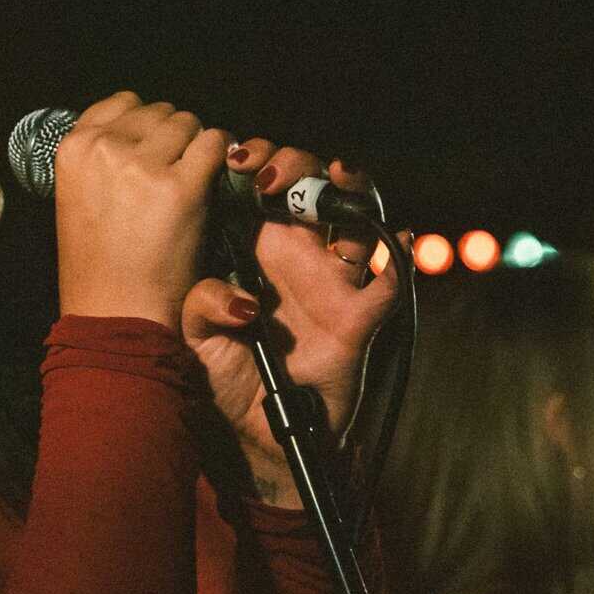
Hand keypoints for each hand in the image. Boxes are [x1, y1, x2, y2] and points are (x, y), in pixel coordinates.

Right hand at [54, 91, 229, 329]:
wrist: (116, 315)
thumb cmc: (100, 264)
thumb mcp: (79, 198)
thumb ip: (101, 155)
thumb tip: (138, 120)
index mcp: (72, 149)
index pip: (123, 103)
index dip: (146, 127)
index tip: (153, 154)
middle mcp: (103, 149)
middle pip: (160, 111)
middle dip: (173, 139)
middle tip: (174, 178)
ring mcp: (141, 166)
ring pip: (189, 122)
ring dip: (196, 149)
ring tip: (189, 188)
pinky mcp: (181, 187)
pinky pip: (216, 144)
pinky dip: (220, 162)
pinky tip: (209, 190)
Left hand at [181, 142, 404, 501]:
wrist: (251, 436)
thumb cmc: (221, 380)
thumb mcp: (193, 339)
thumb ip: (201, 306)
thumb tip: (237, 298)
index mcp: (252, 250)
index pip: (260, 186)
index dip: (254, 160)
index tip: (235, 158)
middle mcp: (295, 256)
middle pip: (309, 186)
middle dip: (293, 163)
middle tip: (267, 174)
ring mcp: (331, 281)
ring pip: (355, 217)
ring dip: (348, 189)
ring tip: (330, 177)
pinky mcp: (359, 317)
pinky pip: (391, 281)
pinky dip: (400, 256)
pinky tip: (394, 237)